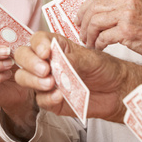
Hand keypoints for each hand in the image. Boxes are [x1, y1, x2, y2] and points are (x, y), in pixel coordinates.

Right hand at [13, 32, 132, 123]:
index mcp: (56, 46)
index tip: (46, 52)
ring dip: (34, 81)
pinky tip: (59, 96)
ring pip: (25, 78)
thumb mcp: (91, 58)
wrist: (118, 91)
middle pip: (23, 57)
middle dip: (30, 63)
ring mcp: (47, 81)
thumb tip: (56, 60)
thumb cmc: (105, 68)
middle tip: (44, 69)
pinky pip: (40, 100)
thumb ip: (72, 59)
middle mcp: (47, 62)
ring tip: (51, 83)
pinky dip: (47, 98)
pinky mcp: (51, 100)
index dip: (37, 45)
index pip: (37, 40)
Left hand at [79, 0, 141, 59]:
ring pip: (95, 22)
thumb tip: (93, 11)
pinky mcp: (127, 31)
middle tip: (81, 33)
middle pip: (93, 8)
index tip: (79, 18)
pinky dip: (98, 44)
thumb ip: (119, 4)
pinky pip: (103, 37)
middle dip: (83, 22)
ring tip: (89, 42)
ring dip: (89, 34)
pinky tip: (100, 47)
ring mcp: (127, 14)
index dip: (84, 7)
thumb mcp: (138, 6)